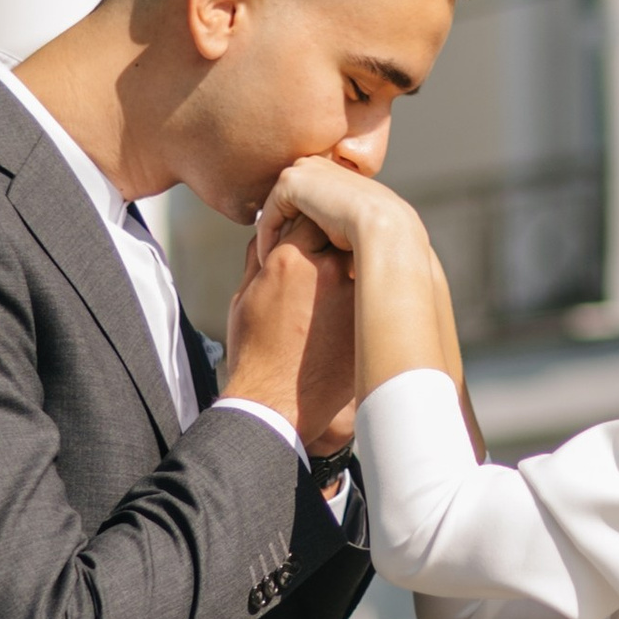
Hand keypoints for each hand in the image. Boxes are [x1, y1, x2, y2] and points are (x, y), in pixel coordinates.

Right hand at [222, 216, 349, 428]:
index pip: (312, 215)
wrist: (274, 403)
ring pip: (363, 259)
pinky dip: (368, 289)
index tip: (311, 232)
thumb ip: (259, 255)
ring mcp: (353, 295)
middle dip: (338, 235)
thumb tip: (272, 229)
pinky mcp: (369, 319)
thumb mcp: (244, 295)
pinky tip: (359, 301)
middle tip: (333, 245)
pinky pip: (374, 290)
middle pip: (343, 231)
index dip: (311, 221)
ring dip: (356, 260)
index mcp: (290, 259)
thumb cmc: (253, 350)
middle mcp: (326, 270)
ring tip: (343, 275)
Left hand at [253, 153, 426, 270]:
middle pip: (287, 204)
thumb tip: (330, 245)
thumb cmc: (378, 234)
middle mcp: (315, 164)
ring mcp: (302, 170)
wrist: (382, 226)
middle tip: (273, 262)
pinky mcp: (290, 182)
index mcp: (331, 171)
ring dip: (272, 238)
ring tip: (270, 266)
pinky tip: (268, 263)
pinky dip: (267, 240)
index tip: (291, 255)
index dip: (294, 228)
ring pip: (277, 211)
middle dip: (280, 232)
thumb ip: (336, 225)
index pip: (304, 200)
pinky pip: (269, 216)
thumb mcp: (353, 225)